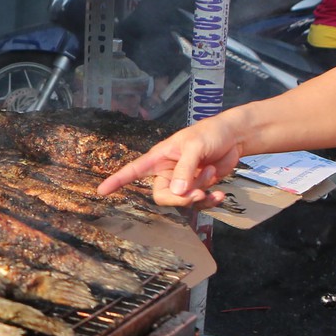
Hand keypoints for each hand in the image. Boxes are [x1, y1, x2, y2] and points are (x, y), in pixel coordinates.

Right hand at [97, 110, 247, 207]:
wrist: (234, 137)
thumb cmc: (210, 133)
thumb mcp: (195, 146)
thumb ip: (184, 169)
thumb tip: (177, 192)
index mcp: (159, 157)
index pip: (133, 170)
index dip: (117, 181)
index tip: (101, 191)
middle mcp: (168, 171)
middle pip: (162, 196)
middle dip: (180, 198)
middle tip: (198, 192)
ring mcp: (183, 181)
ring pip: (182, 200)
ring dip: (199, 193)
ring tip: (211, 174)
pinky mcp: (199, 187)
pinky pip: (200, 203)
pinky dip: (211, 201)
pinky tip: (220, 195)